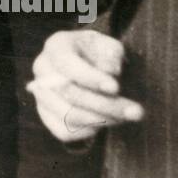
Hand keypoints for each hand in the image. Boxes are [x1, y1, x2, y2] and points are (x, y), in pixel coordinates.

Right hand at [27, 29, 143, 142]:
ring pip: (68, 115)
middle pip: (69, 93)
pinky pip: (65, 132)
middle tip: (136, 111)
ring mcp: (41, 94)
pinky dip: (88, 131)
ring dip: (102, 120)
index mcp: (56, 46)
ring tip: (125, 117)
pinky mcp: (46, 115)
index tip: (115, 88)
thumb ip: (111, 54)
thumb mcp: (109, 46)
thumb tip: (109, 72)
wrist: (88, 65)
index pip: (67, 64)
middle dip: (106, 105)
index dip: (90, 78)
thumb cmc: (99, 54)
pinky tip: (105, 121)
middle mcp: (42, 69)